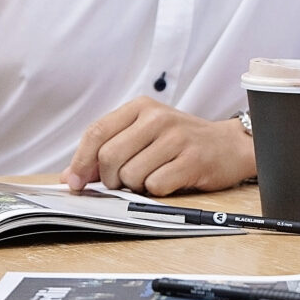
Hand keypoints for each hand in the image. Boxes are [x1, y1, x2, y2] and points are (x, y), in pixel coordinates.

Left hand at [63, 101, 253, 196]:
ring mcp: (176, 138)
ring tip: (153, 176)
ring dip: (136, 186)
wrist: (228, 146)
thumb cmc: (179, 142)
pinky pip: (155, 186)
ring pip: (131, 175)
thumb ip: (107, 151)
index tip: (75, 182)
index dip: (81, 161)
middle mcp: (157, 118)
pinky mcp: (192, 160)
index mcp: (141, 107)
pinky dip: (156, 192)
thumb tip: (71, 177)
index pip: (97, 132)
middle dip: (110, 179)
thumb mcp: (143, 136)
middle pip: (109, 157)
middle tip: (123, 182)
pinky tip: (169, 181)